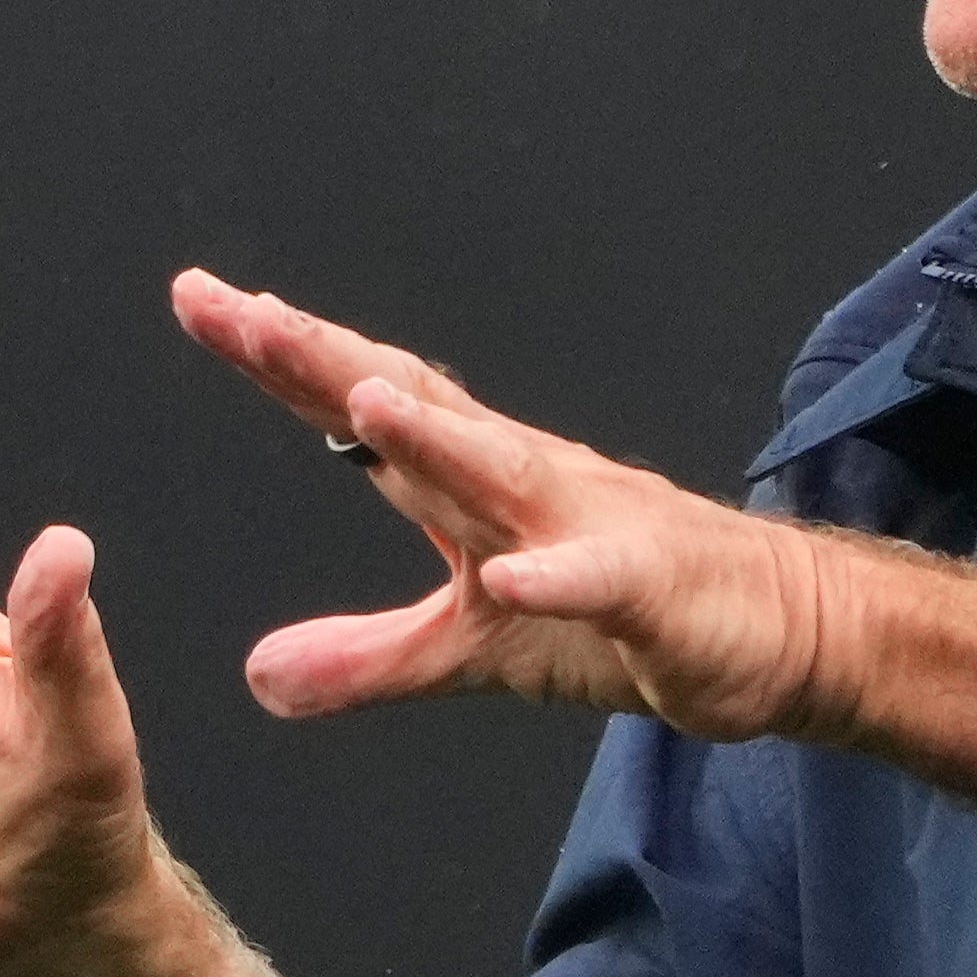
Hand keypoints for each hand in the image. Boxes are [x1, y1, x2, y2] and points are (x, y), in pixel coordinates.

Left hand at [172, 267, 847, 740]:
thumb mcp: (469, 649)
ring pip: (503, 472)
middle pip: (414, 406)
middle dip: (325, 359)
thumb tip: (256, 676)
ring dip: (436, 437)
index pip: (364, 408)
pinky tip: (513, 577)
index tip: (204, 300)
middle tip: (238, 310)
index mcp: (473, 482)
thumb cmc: (624, 613)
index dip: (283, 357)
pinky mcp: (649, 589)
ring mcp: (588, 523)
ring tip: (363, 400)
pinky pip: (598, 581)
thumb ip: (365, 658)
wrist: (772, 625)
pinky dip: (556, 576)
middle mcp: (524, 476)